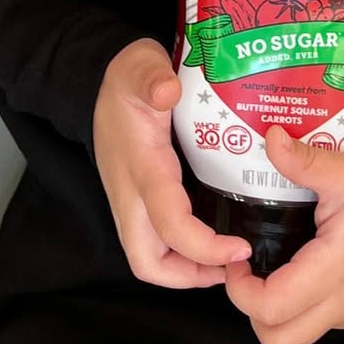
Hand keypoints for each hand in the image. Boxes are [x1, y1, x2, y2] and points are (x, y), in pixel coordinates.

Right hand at [92, 38, 251, 287]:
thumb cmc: (129, 76)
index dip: (204, 247)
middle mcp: (132, 193)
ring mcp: (132, 200)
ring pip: (148, 257)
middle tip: (230, 269)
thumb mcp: (142, 67)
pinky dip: (181, 251)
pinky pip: (155, 240)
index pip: (169, 225)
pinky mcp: (138, 198)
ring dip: (184, 270)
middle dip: (187, 277)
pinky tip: (212, 238)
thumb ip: (153, 77)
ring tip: (225, 263)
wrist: (102, 79)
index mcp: (141, 168)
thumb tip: (168, 90)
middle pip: (148, 261)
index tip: (240, 248)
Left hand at [224, 124, 343, 343]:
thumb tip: (271, 137)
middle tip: (249, 272)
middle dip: (251, 311)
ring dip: (273, 314)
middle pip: (279, 339)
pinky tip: (296, 271)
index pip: (272, 307)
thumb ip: (304, 159)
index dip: (241, 290)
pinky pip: (314, 325)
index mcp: (335, 268)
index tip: (239, 259)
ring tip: (269, 272)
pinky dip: (296, 308)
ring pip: (295, 337)